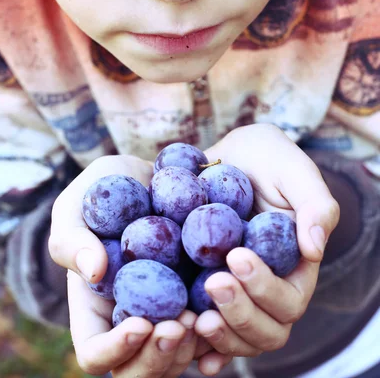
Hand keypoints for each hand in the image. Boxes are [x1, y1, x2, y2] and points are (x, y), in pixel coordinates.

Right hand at [49, 154, 230, 375]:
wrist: (151, 173)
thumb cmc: (104, 189)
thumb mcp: (75, 206)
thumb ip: (72, 239)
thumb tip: (93, 271)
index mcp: (96, 308)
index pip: (95, 354)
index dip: (115, 350)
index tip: (140, 322)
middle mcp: (132, 318)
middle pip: (141, 370)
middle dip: (160, 357)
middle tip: (180, 324)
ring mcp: (168, 310)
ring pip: (179, 358)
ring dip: (192, 346)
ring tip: (205, 312)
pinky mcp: (200, 295)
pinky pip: (213, 328)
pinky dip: (222, 325)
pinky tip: (231, 300)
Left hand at [193, 124, 339, 362]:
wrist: (227, 155)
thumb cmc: (267, 158)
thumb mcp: (293, 170)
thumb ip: (315, 204)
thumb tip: (314, 249)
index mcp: (294, 269)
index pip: (289, 301)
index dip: (265, 288)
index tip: (237, 256)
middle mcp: (266, 289)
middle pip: (265, 330)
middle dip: (240, 313)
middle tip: (213, 282)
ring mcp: (236, 293)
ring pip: (236, 337)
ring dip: (219, 334)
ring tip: (194, 316)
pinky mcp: (203, 288)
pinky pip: (205, 328)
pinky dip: (197, 342)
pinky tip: (183, 332)